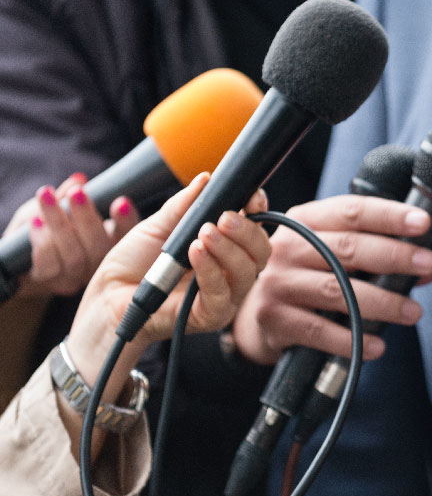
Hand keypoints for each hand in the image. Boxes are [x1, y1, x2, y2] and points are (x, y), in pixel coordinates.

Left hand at [3, 172, 139, 296]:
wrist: (18, 259)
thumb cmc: (43, 229)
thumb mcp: (55, 207)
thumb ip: (68, 195)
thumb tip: (78, 180)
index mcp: (109, 245)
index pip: (126, 235)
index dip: (126, 221)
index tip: (120, 201)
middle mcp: (97, 266)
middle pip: (100, 248)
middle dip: (88, 218)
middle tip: (77, 192)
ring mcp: (74, 278)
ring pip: (74, 256)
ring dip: (59, 224)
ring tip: (47, 196)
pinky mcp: (49, 282)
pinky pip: (48, 264)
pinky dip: (42, 241)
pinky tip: (36, 221)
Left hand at [58, 174, 269, 458]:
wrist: (107, 297)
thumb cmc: (133, 265)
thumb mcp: (158, 226)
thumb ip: (184, 206)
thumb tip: (206, 179)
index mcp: (225, 249)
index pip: (255, 231)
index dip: (258, 211)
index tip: (251, 197)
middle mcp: (230, 273)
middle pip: (260, 252)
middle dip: (247, 231)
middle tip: (224, 217)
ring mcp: (224, 296)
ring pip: (247, 272)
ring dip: (228, 248)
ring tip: (203, 233)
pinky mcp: (209, 316)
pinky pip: (222, 294)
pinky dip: (211, 270)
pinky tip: (195, 252)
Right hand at [232, 194, 431, 364]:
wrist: (256, 316)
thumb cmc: (310, 277)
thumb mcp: (341, 256)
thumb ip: (390, 254)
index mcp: (307, 220)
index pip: (351, 210)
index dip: (389, 215)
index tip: (423, 223)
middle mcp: (288, 246)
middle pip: (347, 247)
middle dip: (394, 255)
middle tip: (428, 264)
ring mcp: (278, 283)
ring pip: (338, 291)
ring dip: (382, 303)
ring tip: (413, 312)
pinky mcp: (274, 319)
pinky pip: (319, 331)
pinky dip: (353, 340)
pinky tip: (378, 346)